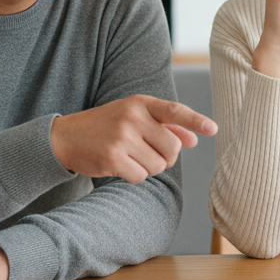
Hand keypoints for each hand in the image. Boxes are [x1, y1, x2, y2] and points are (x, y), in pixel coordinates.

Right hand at [50, 95, 216, 183]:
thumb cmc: (106, 126)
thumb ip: (164, 126)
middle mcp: (132, 117)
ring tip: (129, 156)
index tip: (213, 129)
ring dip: (148, 167)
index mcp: (140, 103)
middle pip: (172, 148)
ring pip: (158, 165)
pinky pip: (141, 177)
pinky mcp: (113, 158)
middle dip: (165, 157)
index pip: (174, 111)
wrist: (66, 137)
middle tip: (147, 153)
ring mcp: (122, 138)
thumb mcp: (133, 117)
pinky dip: (134, 176)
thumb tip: (193, 139)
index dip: (196, 121)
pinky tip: (120, 166)